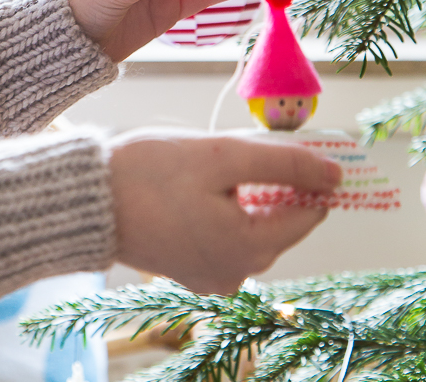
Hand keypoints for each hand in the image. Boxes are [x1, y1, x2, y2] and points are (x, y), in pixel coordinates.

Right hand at [108, 129, 341, 294]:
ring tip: (223, 166)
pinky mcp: (191, 269)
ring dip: (253, 194)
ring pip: (256, 227)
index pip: (308, 213)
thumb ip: (285, 165)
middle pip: (282, 222)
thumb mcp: (226, 156)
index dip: (313, 178)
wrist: (89, 197)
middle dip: (277, 184)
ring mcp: (211, 276)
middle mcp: (235, 274)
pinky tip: (208, 186)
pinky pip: (230, 237)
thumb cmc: (154, 172)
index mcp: (247, 249)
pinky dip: (231, 209)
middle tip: (250, 150)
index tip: (311, 148)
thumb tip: (336, 177)